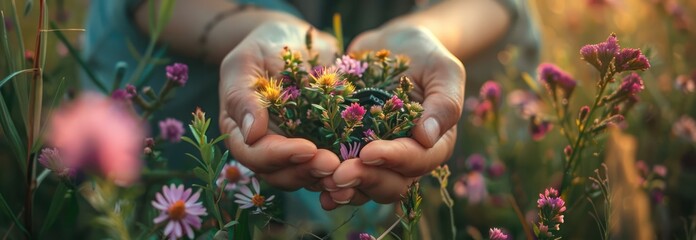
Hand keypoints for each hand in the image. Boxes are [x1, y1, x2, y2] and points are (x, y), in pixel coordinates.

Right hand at [219, 21, 340, 190]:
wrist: (295, 39)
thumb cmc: (263, 46)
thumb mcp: (244, 63)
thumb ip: (242, 97)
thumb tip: (251, 134)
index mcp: (239, 132)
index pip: (254, 155)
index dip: (280, 156)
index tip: (307, 148)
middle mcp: (264, 147)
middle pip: (280, 174)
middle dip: (307, 171)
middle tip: (334, 164)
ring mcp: (292, 148)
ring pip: (305, 176)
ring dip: (325, 177)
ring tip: (348, 169)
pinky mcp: (318, 144)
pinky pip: (327, 166)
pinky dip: (341, 169)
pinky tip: (359, 164)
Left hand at [320, 26, 464, 208]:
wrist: (392, 45)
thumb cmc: (424, 55)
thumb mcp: (443, 69)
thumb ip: (444, 102)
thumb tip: (427, 137)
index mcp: (435, 144)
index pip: (418, 160)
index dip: (393, 160)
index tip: (368, 153)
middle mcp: (406, 158)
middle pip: (391, 184)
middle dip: (365, 180)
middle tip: (339, 174)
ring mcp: (378, 158)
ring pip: (366, 188)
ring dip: (346, 190)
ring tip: (325, 183)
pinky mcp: (351, 151)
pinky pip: (342, 176)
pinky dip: (329, 184)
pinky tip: (315, 185)